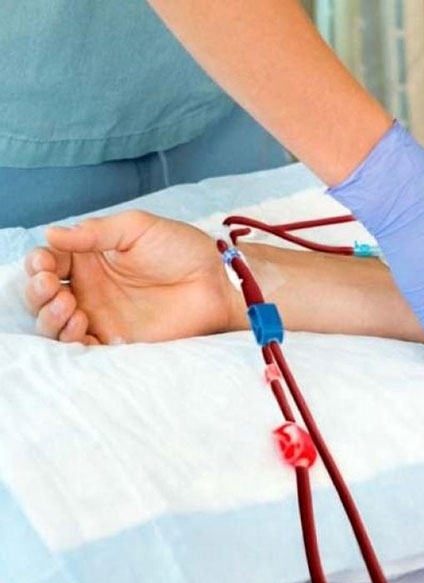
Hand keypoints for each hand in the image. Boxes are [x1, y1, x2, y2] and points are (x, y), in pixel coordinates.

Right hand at [22, 210, 236, 343]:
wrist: (218, 280)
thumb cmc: (184, 249)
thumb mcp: (138, 227)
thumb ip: (95, 232)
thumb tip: (51, 233)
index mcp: (90, 256)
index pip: (49, 260)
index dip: (38, 263)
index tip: (46, 264)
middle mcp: (91, 287)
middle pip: (43, 294)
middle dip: (37, 291)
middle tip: (53, 286)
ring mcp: (102, 314)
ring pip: (55, 323)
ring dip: (49, 316)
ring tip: (68, 306)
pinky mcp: (119, 339)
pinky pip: (84, 347)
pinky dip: (71, 341)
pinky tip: (80, 326)